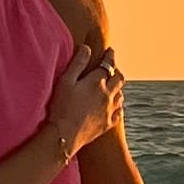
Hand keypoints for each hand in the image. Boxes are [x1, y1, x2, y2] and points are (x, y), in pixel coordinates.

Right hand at [46, 43, 124, 158]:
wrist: (65, 135)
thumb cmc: (61, 107)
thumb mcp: (65, 81)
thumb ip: (77, 63)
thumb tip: (87, 48)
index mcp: (97, 82)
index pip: (108, 64)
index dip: (110, 56)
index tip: (110, 51)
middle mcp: (107, 95)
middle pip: (119, 79)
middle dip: (116, 71)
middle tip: (113, 67)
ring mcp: (109, 110)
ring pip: (121, 95)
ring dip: (118, 88)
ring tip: (113, 85)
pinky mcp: (108, 124)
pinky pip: (119, 112)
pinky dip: (118, 105)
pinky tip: (115, 106)